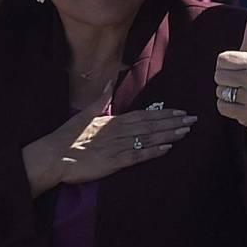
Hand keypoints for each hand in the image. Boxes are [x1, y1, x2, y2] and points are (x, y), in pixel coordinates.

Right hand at [23, 85, 196, 195]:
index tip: (180, 112)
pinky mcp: (114, 162)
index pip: (144, 115)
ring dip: (168, 134)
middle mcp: (118, 131)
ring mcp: (117, 146)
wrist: (53, 155)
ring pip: (148, 138)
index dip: (163, 113)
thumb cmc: (68, 136)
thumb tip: (108, 84)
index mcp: (112, 120)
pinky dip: (154, 151)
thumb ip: (100, 100)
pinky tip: (168, 148)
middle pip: (151, 125)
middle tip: (192, 119)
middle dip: (173, 122)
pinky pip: (137, 155)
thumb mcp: (84, 114)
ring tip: (186, 131)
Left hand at [215, 0, 246, 135]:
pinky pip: (221, 107)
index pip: (221, 59)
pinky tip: (239, 106)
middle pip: (218, 75)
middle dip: (224, 79)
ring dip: (225, 94)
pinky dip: (226, 107)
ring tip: (240, 93)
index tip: (238, 68)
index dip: (225, 64)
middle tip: (239, 82)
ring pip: (219, 91)